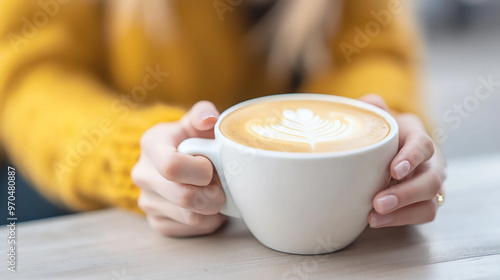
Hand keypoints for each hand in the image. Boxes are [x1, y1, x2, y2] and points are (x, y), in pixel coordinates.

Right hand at [131, 101, 225, 236]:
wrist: (180, 159)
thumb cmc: (193, 139)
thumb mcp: (197, 122)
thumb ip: (203, 114)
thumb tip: (209, 118)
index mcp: (151, 144)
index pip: (173, 167)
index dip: (201, 171)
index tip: (211, 167)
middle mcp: (142, 173)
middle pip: (184, 196)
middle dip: (213, 194)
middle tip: (222, 186)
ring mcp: (146, 200)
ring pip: (189, 217)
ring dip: (212, 209)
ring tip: (216, 193)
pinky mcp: (155, 221)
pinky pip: (188, 229)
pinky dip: (206, 221)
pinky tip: (208, 207)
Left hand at [359, 94, 445, 227]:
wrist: (386, 148)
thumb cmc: (380, 133)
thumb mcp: (376, 116)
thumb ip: (371, 107)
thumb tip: (368, 103)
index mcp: (417, 136)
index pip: (423, 145)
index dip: (411, 158)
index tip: (394, 170)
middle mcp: (430, 161)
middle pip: (431, 180)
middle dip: (405, 194)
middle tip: (378, 203)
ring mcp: (430, 182)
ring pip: (430, 201)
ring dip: (402, 212)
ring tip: (374, 218)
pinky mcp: (424, 201)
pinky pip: (422, 214)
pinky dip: (401, 220)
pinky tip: (377, 222)